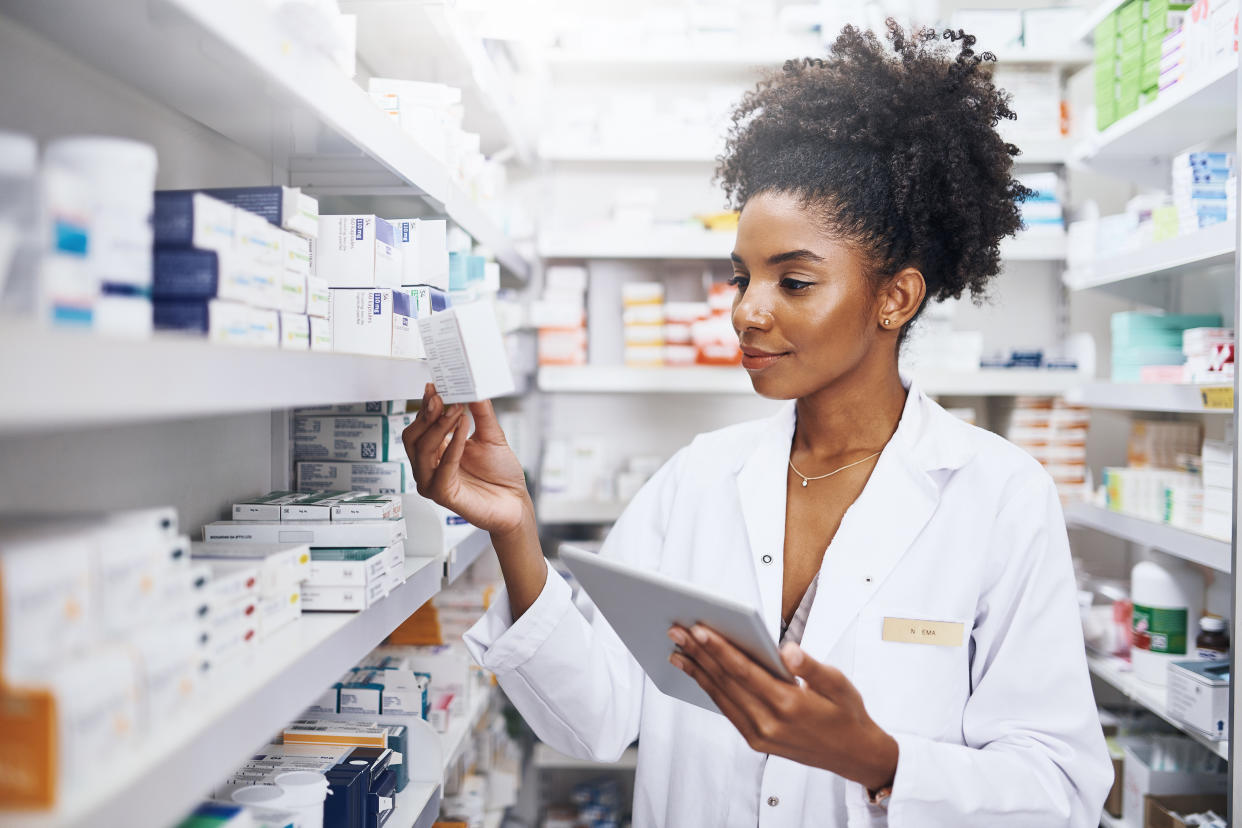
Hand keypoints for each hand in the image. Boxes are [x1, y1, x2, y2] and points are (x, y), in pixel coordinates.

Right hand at [402, 383, 532, 536]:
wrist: (515, 501)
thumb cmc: (501, 474)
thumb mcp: (491, 435)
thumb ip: (480, 412)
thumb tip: (472, 388)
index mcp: (436, 451)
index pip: (421, 425)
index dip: (425, 406)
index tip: (434, 387)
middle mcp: (429, 466)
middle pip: (413, 437)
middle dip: (426, 415)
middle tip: (442, 397)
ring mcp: (433, 481)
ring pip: (422, 450)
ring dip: (439, 427)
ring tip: (457, 410)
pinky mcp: (443, 494)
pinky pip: (442, 468)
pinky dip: (453, 447)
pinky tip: (463, 431)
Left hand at [668, 624, 897, 791]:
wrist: (855, 755)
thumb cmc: (847, 713)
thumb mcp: (840, 684)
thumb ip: (811, 666)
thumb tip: (787, 650)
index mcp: (789, 704)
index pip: (745, 672)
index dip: (719, 649)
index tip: (699, 630)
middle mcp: (769, 723)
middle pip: (726, 682)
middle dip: (698, 654)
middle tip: (676, 631)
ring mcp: (760, 735)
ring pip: (721, 697)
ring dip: (697, 671)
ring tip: (677, 650)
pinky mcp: (756, 741)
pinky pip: (727, 710)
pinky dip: (710, 689)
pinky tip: (698, 673)